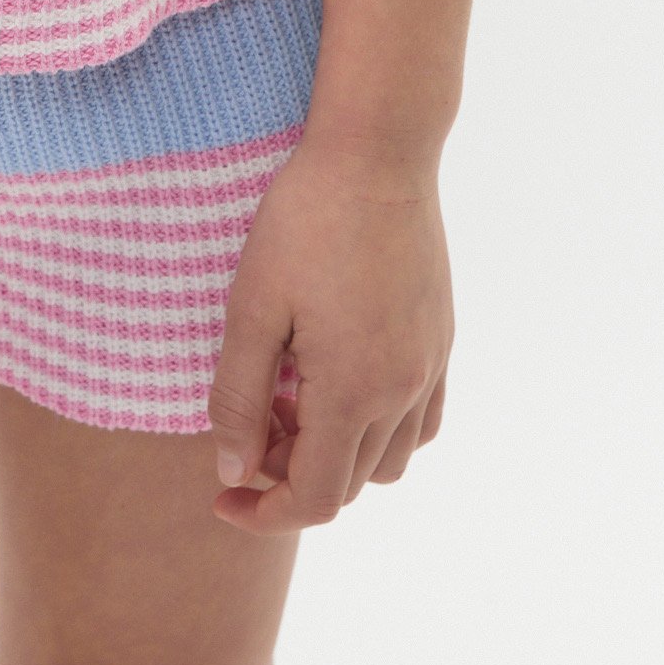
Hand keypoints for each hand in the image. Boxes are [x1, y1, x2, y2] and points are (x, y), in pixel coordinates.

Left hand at [205, 133, 451, 533]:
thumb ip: (239, 398)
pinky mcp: (441, 339)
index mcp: (355, 390)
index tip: (222, 497)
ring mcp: (430, 365)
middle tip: (248, 424)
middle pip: (350, 483)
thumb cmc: (303, 220)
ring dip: (336, 452)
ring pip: (389, 458)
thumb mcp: (251, 306)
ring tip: (289, 395)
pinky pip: (420, 420)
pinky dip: (379, 428)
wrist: (377, 151)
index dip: (264, 514)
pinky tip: (336, 383)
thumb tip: (235, 474)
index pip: (316, 499)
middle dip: (291, 475)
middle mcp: (404, 390)